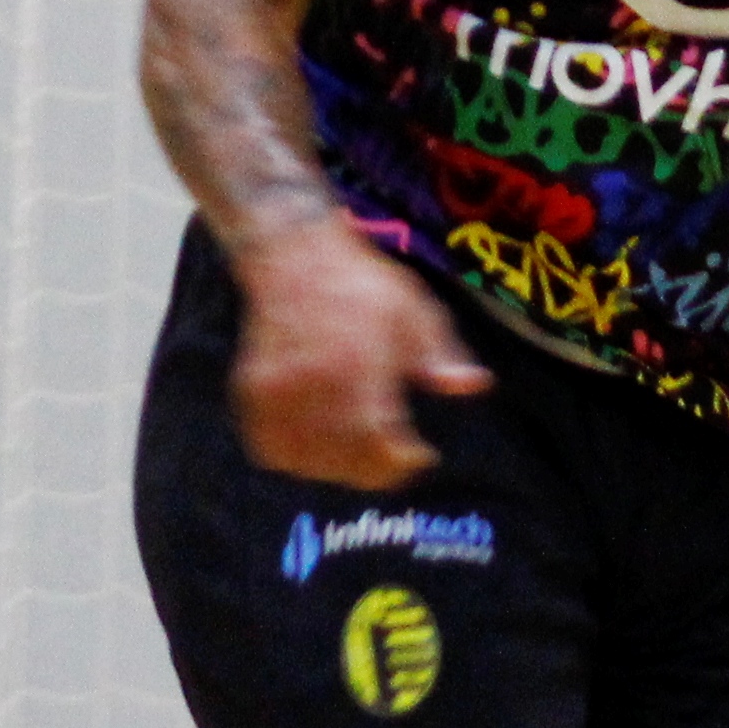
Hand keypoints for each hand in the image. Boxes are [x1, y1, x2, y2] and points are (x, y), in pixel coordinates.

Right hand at [234, 223, 489, 487]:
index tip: (423, 456)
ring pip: (309, 461)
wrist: (294, 256)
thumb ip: (442, 354)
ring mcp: (277, 390)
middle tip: (396, 463)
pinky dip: (299, 458)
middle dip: (378, 471)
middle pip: (345, 459)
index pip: (377, 440)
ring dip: (341, 469)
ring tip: (363, 455)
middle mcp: (313, 381)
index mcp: (357, 363)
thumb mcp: (414, 311)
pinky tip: (322, 447)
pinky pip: (274, 448)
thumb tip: (475, 386)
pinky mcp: (253, 392)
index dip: (403, 462)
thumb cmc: (362, 285)